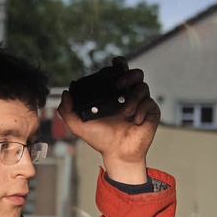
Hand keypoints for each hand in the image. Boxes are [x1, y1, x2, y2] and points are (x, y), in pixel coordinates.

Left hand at [57, 58, 160, 183]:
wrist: (117, 154)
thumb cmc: (101, 139)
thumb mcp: (79, 126)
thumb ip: (68, 111)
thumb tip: (65, 93)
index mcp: (113, 96)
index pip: (118, 74)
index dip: (119, 65)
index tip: (114, 63)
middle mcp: (127, 96)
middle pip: (135, 74)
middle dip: (128, 75)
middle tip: (119, 85)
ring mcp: (140, 103)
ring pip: (143, 87)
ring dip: (133, 97)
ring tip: (125, 112)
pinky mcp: (150, 112)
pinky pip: (150, 103)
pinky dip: (141, 110)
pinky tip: (134, 121)